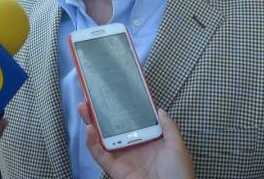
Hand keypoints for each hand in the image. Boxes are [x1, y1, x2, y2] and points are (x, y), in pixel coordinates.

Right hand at [78, 102, 194, 178]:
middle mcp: (133, 147)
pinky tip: (89, 130)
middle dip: (100, 113)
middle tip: (91, 97)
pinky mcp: (114, 169)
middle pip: (112, 127)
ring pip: (102, 139)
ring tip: (84, 108)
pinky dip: (92, 143)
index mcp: (147, 140)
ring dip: (91, 123)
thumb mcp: (177, 146)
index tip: (114, 94)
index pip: (131, 121)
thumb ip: (168, 127)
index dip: (122, 109)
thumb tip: (159, 109)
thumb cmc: (179, 173)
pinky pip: (100, 155)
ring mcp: (122, 158)